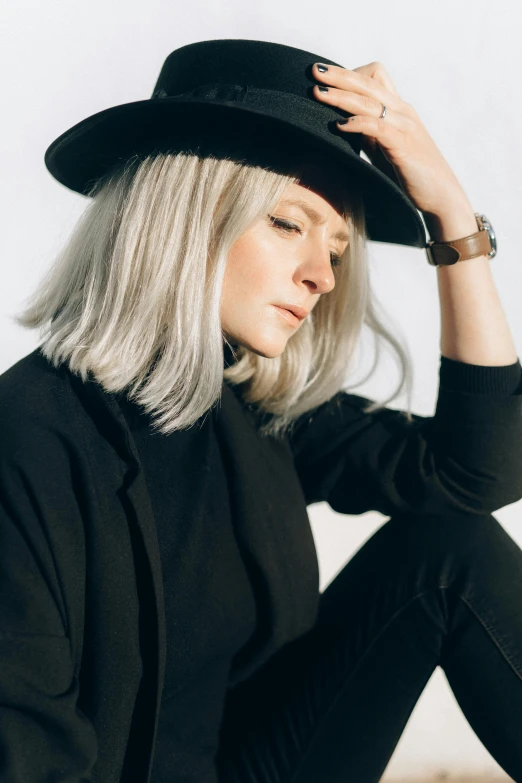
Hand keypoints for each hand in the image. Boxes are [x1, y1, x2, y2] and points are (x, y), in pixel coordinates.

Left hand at [312, 61, 469, 216]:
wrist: (442, 195)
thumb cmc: (413, 174)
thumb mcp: (386, 148)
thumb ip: (370, 134)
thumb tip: (346, 124)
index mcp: (399, 109)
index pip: (375, 76)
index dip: (351, 75)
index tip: (329, 81)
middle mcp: (403, 112)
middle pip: (368, 82)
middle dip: (339, 75)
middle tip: (314, 71)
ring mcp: (405, 127)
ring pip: (368, 101)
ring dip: (340, 96)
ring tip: (318, 94)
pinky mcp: (403, 146)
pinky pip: (376, 127)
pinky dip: (356, 123)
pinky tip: (339, 126)